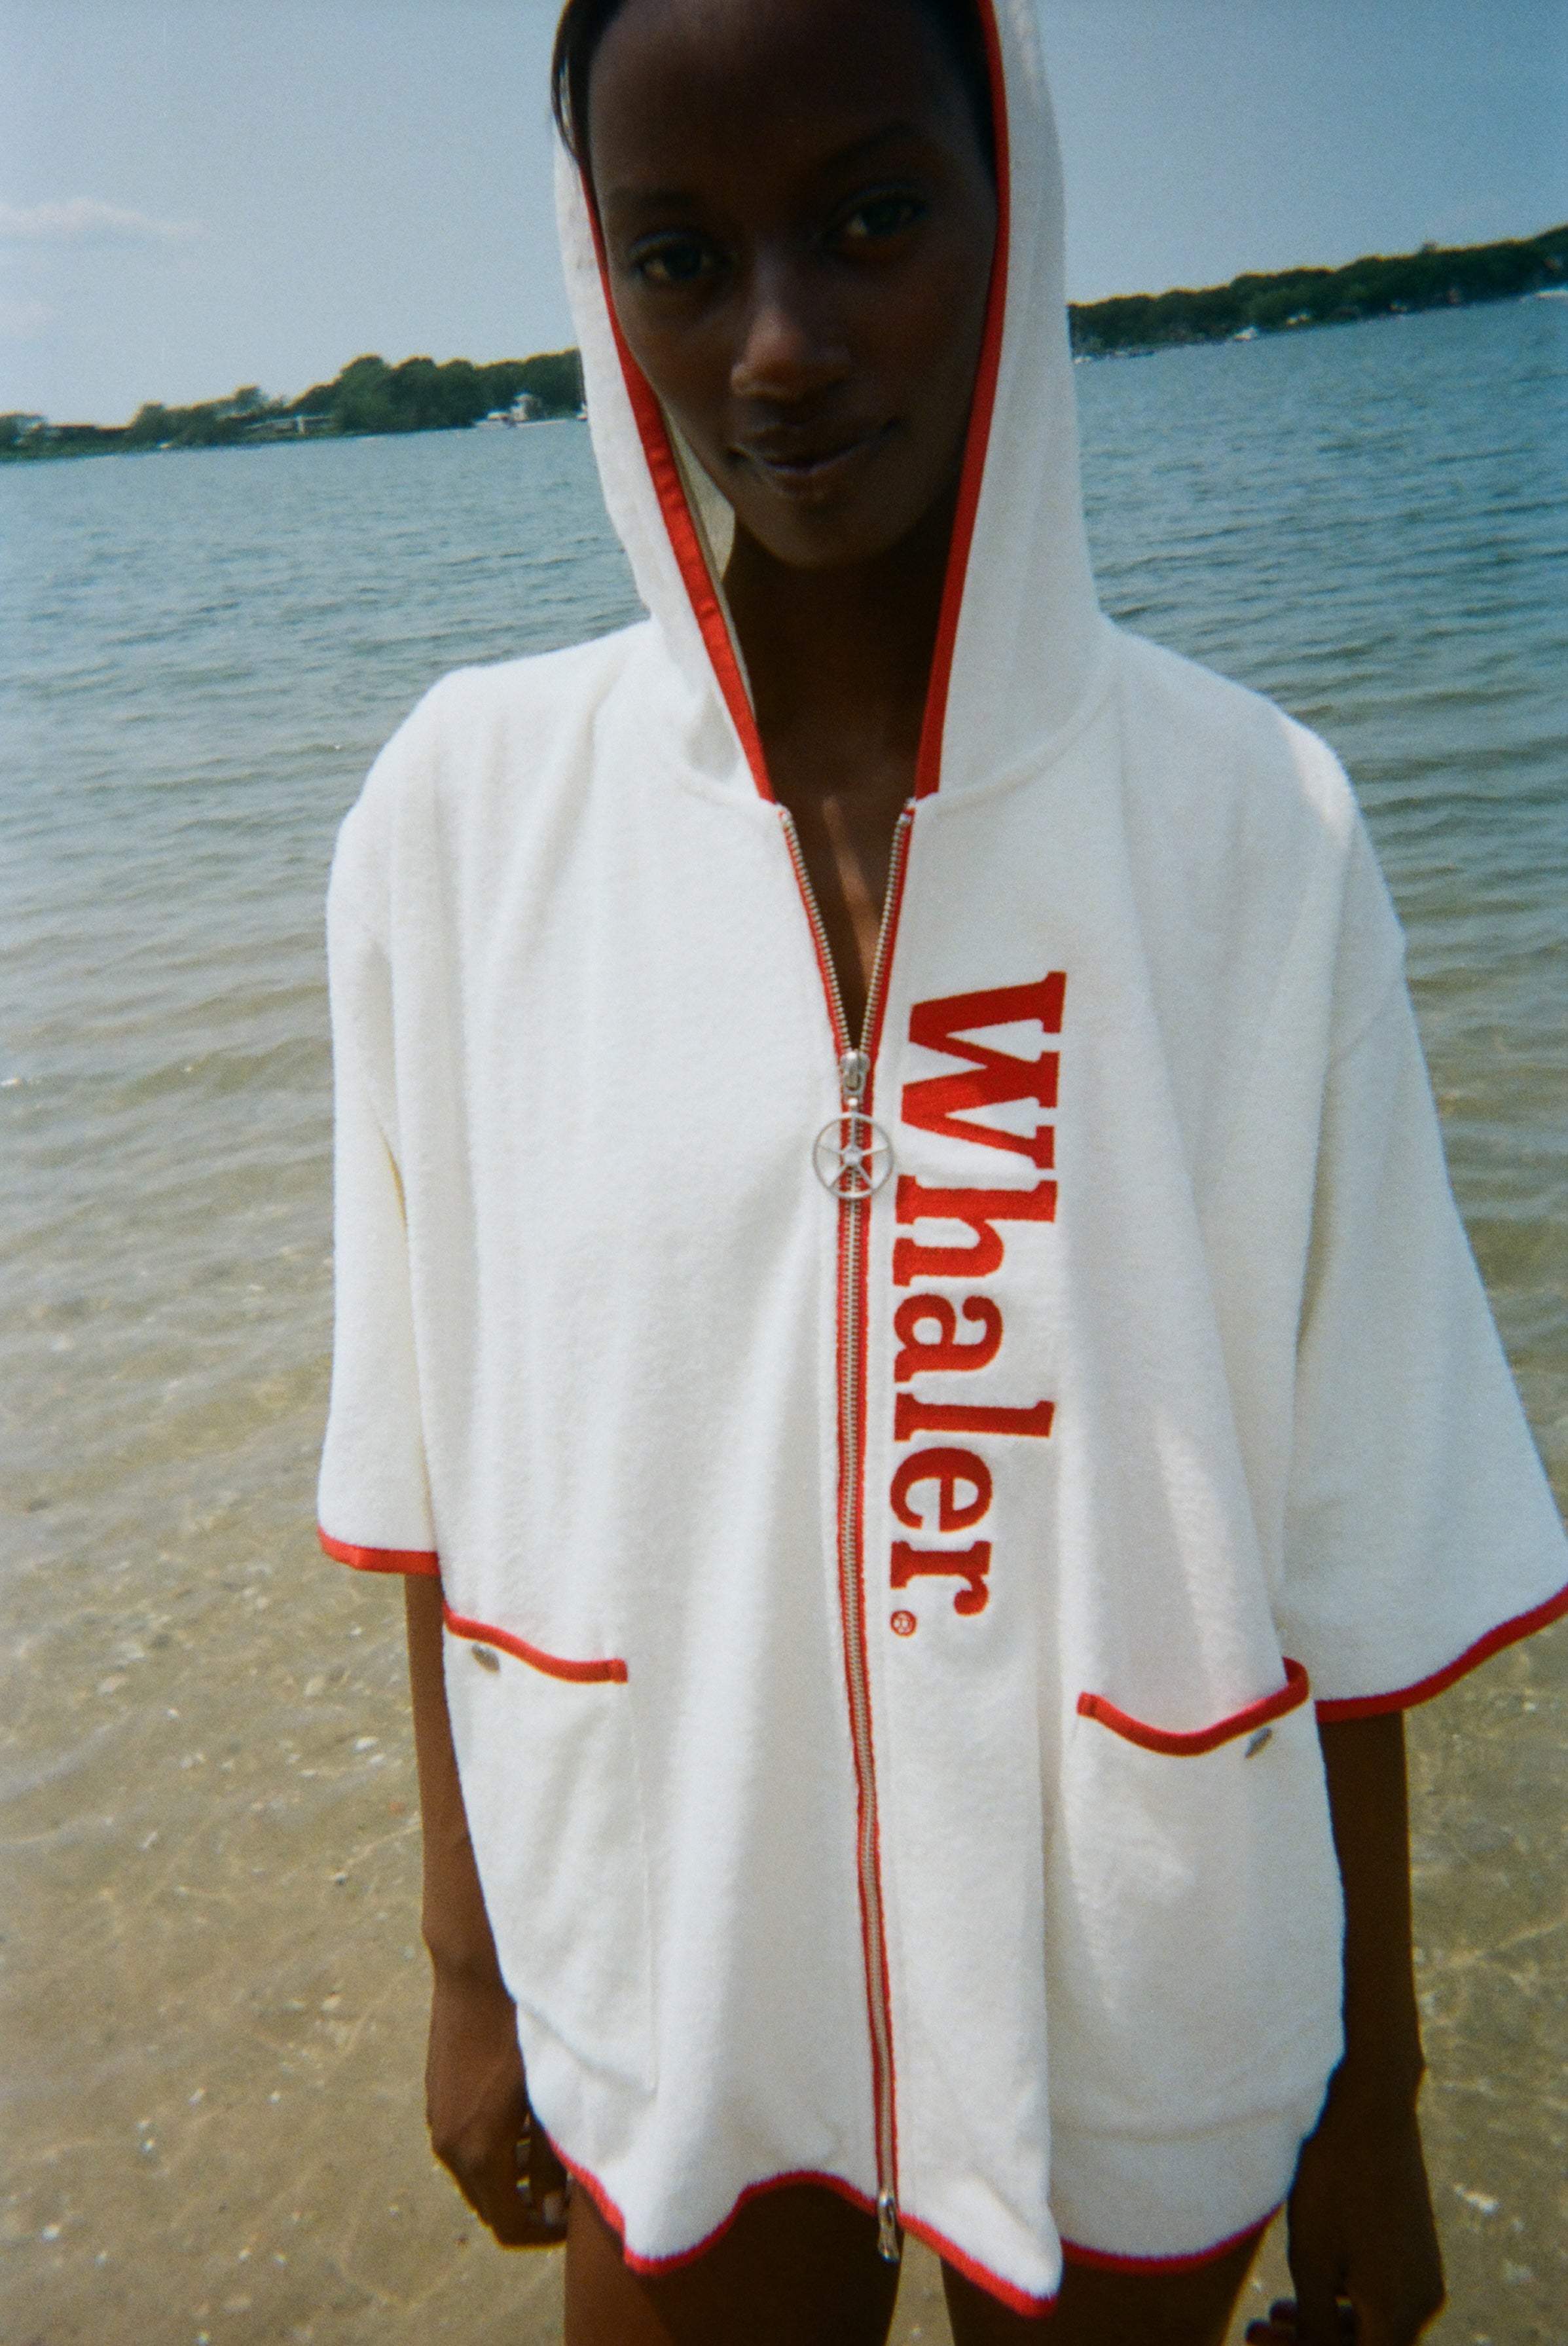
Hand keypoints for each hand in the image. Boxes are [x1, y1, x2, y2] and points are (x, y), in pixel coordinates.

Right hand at [424, 1957, 569, 2247]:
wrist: (478, 1968)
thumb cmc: (523, 2030)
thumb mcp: (549, 2100)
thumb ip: (554, 2161)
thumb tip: (556, 2207)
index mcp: (476, 2153)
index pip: (509, 2225)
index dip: (545, 2233)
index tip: (576, 2219)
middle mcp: (448, 2144)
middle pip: (490, 2203)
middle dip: (531, 2204)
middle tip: (572, 2186)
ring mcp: (438, 2117)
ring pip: (476, 2172)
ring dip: (513, 2174)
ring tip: (556, 2149)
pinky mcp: (437, 2092)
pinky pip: (465, 2141)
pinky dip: (495, 2147)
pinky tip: (527, 2116)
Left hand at [1244, 2077, 1443, 2344]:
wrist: (1368, 2101)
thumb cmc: (1333, 2179)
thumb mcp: (1313, 2261)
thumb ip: (1317, 2327)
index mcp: (1402, 2313)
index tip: (1255, 2340)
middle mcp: (1424, 2300)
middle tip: (1254, 2332)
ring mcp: (1424, 2271)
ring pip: (1373, 2323)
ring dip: (1323, 2327)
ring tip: (1273, 2313)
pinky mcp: (1415, 2244)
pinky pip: (1381, 2293)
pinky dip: (1343, 2300)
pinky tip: (1303, 2290)